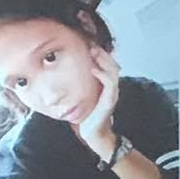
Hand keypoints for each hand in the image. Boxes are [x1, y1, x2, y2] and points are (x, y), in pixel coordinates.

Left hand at [72, 46, 122, 162]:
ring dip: (104, 60)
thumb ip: (81, 86)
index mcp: (106, 86)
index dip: (101, 54)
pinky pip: (110, 84)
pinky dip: (103, 74)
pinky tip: (94, 69)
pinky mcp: (110, 100)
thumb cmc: (86, 117)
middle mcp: (111, 88)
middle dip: (103, 53)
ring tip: (93, 52)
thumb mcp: (83, 97)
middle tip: (91, 44)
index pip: (108, 65)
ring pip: (113, 71)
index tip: (89, 44)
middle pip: (113, 64)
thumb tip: (66, 76)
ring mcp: (112, 94)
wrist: (93, 134)